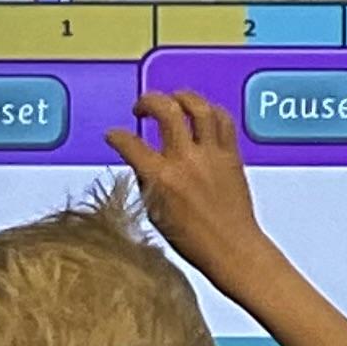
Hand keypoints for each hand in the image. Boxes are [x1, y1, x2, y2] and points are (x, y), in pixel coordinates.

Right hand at [107, 92, 276, 296]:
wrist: (232, 248)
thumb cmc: (193, 239)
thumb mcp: (155, 212)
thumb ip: (146, 180)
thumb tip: (139, 159)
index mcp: (161, 179)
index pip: (129, 143)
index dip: (115, 135)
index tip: (113, 135)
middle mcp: (186, 162)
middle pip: (165, 109)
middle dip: (148, 101)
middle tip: (141, 108)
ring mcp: (211, 156)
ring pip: (198, 107)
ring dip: (181, 96)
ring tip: (173, 100)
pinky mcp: (232, 155)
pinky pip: (223, 119)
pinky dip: (210, 110)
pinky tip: (200, 115)